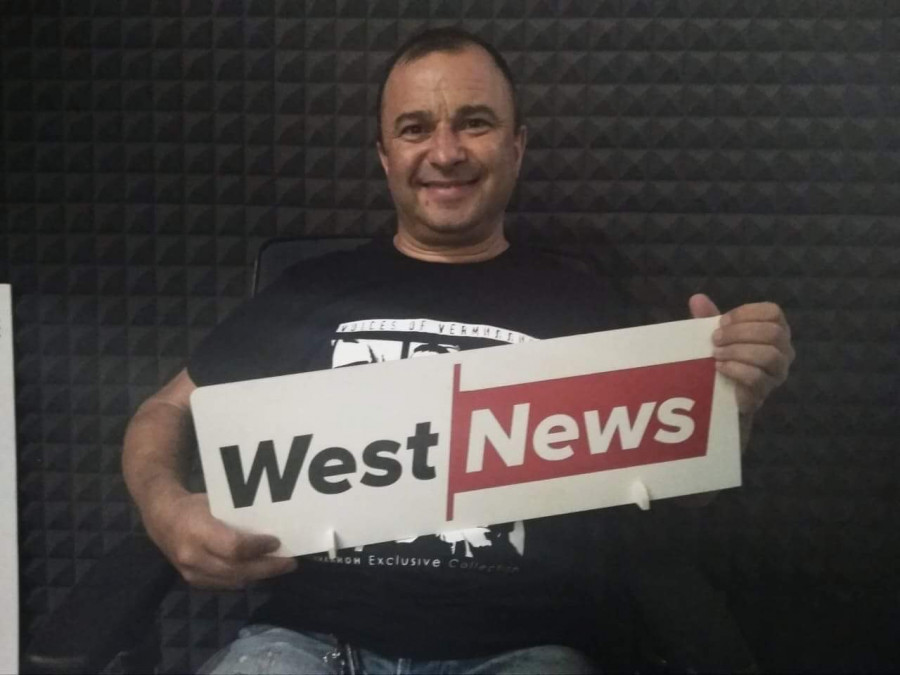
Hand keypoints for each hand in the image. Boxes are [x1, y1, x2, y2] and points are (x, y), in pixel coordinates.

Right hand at [144, 491, 296, 588]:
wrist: (160, 519)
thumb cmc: (193, 505)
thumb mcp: (215, 503)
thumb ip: (238, 517)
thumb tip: (272, 524)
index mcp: (198, 532)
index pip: (234, 548)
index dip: (258, 548)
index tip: (277, 542)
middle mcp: (193, 556)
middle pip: (237, 569)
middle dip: (267, 567)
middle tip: (290, 563)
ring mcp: (191, 572)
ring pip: (233, 581)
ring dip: (259, 575)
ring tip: (279, 567)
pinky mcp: (193, 581)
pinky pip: (224, 584)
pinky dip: (244, 578)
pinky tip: (259, 571)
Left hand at [690, 294, 794, 414]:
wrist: (721, 393)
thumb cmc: (724, 356)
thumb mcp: (717, 334)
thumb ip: (709, 316)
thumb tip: (697, 298)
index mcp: (776, 329)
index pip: (773, 312)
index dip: (746, 313)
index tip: (721, 321)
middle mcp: (784, 349)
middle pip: (772, 332)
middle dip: (739, 333)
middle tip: (715, 339)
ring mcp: (778, 372)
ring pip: (769, 355)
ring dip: (737, 351)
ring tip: (716, 354)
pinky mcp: (766, 391)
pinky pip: (757, 377)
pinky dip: (735, 369)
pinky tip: (719, 367)